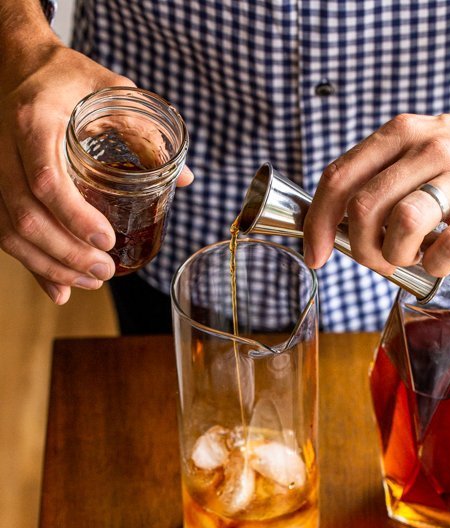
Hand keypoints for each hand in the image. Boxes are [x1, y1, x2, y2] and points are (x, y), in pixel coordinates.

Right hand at [0, 40, 193, 303]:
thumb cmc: (69, 79)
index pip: (47, 180)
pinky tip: (61, 290)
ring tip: (93, 281)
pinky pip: (5, 234)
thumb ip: (144, 133)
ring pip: (11, 232)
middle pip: (26, 216)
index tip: (107, 239)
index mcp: (34, 121)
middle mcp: (4, 148)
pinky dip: (34, 267)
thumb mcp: (110, 90)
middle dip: (67, 253)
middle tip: (106, 270)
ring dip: (52, 267)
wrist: (19, 65)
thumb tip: (183, 179)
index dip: (75, 217)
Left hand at [303, 60, 449, 278]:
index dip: (318, 224)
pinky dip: (433, 266)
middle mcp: (428, 149)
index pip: (339, 178)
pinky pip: (449, 246)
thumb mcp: (423, 144)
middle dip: (359, 248)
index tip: (316, 253)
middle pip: (364, 207)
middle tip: (376, 260)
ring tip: (409, 259)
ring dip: (394, 256)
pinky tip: (438, 261)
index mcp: (402, 134)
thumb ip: (384, 175)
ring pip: (402, 223)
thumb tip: (341, 224)